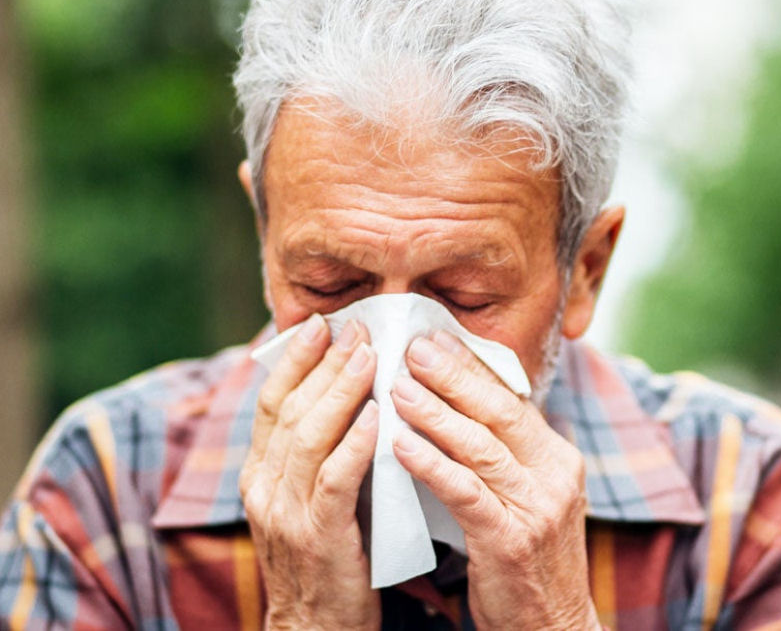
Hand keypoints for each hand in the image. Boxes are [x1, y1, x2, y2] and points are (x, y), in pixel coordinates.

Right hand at [239, 314, 380, 630]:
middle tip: (357, 327)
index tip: (323, 323)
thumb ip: (323, 451)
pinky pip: (334, 479)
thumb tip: (354, 394)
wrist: (315, 626)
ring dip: (341, 391)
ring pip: (309, 436)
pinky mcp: (316, 536)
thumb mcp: (312, 496)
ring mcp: (285, 511)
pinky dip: (355, 443)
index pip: (272, 402)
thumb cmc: (329, 554)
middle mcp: (263, 487)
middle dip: (324, 363)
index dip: (295, 360)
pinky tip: (378, 415)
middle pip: (290, 409)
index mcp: (259, 473)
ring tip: (370, 356)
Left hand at [390, 331, 599, 629]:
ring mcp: (537, 506)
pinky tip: (399, 444)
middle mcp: (554, 474)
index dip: (471, 367)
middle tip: (411, 346)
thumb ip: (505, 458)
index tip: (434, 338)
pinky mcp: (511, 539)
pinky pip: (466, 491)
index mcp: (558, 459)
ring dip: (435, 412)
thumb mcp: (527, 500)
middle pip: (498, 411)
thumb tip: (463, 412)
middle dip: (452, 375)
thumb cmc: (527, 564)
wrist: (553, 628)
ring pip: (480, 445)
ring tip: (396, 385)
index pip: (511, 400)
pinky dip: (431, 464)